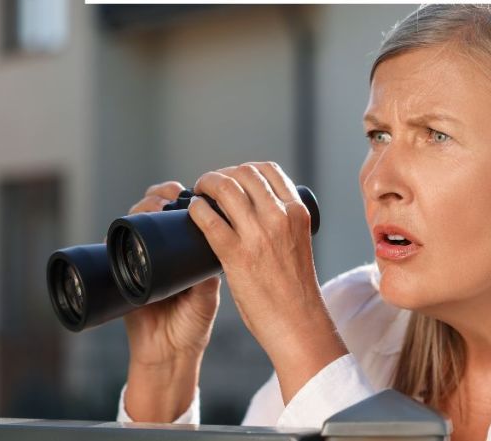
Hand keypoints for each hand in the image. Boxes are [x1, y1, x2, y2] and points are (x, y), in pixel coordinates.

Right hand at [121, 181, 221, 421]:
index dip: (186, 197)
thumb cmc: (192, 324)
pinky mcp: (121, 270)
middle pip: (158, 208)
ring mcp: (141, 256)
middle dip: (163, 194)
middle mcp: (163, 248)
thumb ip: (208, 276)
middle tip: (173, 194)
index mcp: (186, 249)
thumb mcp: (206, 297)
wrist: (168, 353)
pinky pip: (116, 243)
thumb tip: (214, 249)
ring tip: (156, 205)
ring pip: (137, 219)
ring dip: (144, 205)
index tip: (195, 189)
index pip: (184, 212)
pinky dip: (121, 229)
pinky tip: (130, 223)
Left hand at [188, 162, 347, 402]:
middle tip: (210, 185)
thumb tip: (255, 212)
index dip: (244, 169)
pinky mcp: (237, 255)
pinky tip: (193, 211)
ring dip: (206, 184)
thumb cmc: (296, 288)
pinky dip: (197, 209)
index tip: (233, 178)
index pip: (269, 171)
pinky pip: (209, 220)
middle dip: (222, 174)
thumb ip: (282, 224)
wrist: (298, 321)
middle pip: (244, 173)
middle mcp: (280, 217)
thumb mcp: (297, 243)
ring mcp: (258, 234)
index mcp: (297, 212)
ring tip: (198, 194)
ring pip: (225, 189)